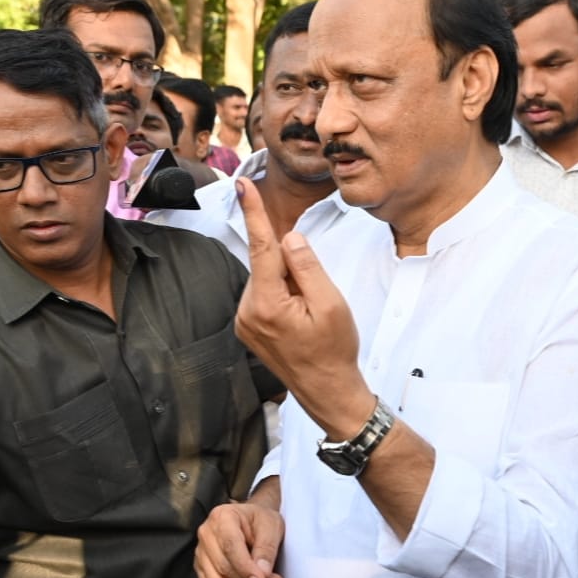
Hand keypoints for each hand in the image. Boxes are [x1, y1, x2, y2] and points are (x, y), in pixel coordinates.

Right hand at [194, 488, 284, 577]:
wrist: (253, 520)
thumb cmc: (261, 520)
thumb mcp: (271, 526)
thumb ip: (266, 549)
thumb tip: (262, 575)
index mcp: (222, 517)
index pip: (230, 547)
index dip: (245, 568)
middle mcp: (206, 535)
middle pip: (223, 569)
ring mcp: (201, 554)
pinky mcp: (203, 570)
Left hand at [235, 178, 373, 437]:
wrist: (327, 391)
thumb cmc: (334, 350)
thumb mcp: (331, 304)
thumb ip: (307, 266)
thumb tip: (289, 237)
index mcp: (267, 304)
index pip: (261, 247)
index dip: (254, 213)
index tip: (243, 186)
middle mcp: (247, 311)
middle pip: (268, 264)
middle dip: (293, 268)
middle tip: (317, 299)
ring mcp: (244, 320)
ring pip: (267, 279)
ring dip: (289, 285)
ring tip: (309, 315)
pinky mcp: (247, 326)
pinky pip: (264, 294)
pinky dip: (283, 296)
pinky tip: (299, 319)